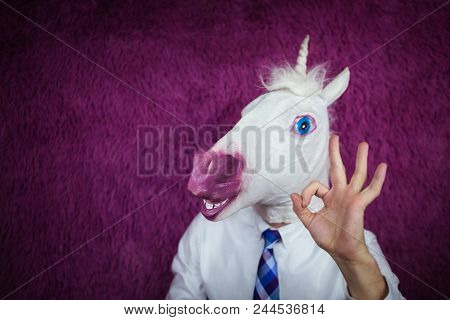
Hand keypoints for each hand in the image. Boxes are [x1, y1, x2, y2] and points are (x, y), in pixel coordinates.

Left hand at [291, 135, 386, 262]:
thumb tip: (293, 195)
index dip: (307, 191)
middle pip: (338, 168)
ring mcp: (351, 197)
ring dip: (360, 159)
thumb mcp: (308, 222)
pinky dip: (378, 178)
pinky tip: (383, 166)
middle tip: (335, 137)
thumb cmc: (327, 237)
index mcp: (329, 197)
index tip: (304, 202)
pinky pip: (372, 190)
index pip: (316, 185)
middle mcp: (340, 194)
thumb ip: (300, 208)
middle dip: (335, 153)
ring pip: (358, 174)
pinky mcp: (360, 203)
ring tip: (364, 144)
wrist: (340, 251)